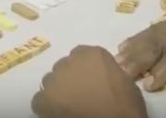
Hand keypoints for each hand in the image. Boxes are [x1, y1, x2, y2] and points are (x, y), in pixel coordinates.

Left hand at [31, 46, 147, 117]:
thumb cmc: (125, 107)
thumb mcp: (125, 82)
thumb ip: (108, 72)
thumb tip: (102, 77)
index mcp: (92, 54)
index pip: (80, 54)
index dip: (84, 69)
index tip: (89, 80)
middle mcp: (70, 62)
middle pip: (64, 67)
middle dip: (69, 78)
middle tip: (79, 94)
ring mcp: (55, 80)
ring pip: (50, 81)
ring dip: (58, 90)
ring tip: (68, 105)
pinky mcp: (45, 99)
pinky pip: (40, 100)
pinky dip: (46, 106)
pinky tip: (58, 113)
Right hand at [116, 0, 165, 90]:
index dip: (164, 69)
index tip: (148, 84)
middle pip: (159, 41)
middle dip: (139, 58)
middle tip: (121, 73)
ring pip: (152, 34)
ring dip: (133, 48)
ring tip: (116, 61)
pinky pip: (153, 28)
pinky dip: (137, 38)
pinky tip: (125, 46)